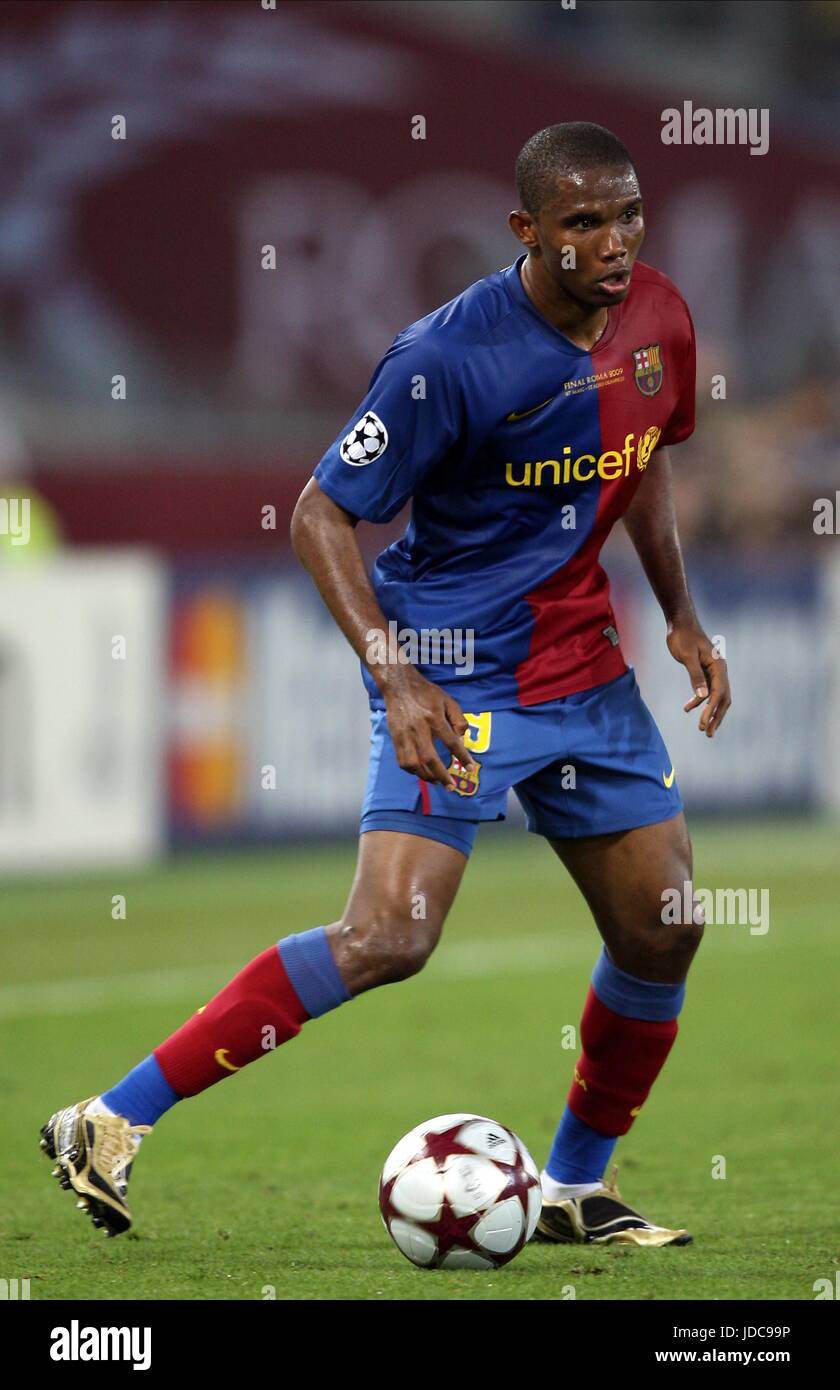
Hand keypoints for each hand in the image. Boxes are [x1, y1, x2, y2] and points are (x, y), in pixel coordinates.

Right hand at [378, 665, 475, 788]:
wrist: (399, 686)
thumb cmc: (426, 693)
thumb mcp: (448, 700)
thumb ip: (458, 719)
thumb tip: (461, 738)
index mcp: (434, 718)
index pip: (451, 742)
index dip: (462, 757)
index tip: (470, 767)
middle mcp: (418, 729)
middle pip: (430, 758)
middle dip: (441, 775)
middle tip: (450, 786)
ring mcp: (404, 735)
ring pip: (412, 763)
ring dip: (425, 776)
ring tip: (435, 780)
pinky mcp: (395, 738)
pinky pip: (402, 760)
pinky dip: (412, 770)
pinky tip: (420, 771)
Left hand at [666, 623, 731, 737]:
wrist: (680, 623)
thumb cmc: (682, 637)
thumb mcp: (687, 656)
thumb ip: (695, 676)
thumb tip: (703, 697)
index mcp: (718, 666)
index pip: (718, 693)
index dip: (710, 710)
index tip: (702, 724)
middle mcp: (719, 670)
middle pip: (722, 698)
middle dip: (715, 717)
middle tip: (707, 734)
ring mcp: (713, 671)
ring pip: (716, 696)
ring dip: (709, 712)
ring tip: (701, 727)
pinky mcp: (705, 671)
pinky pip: (707, 690)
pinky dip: (700, 701)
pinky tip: (688, 708)